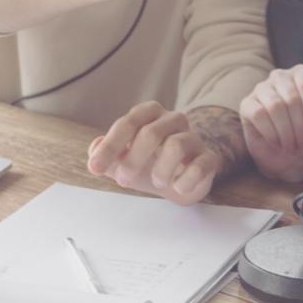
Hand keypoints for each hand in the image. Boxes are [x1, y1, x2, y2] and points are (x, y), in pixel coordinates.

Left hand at [87, 101, 220, 205]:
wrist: (188, 176)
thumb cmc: (152, 163)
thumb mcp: (125, 160)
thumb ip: (107, 155)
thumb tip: (94, 150)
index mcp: (150, 114)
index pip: (128, 123)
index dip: (110, 146)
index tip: (95, 168)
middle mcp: (173, 120)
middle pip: (151, 132)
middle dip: (133, 159)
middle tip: (122, 180)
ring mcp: (193, 137)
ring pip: (176, 145)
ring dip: (160, 169)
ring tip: (156, 182)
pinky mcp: (209, 157)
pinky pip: (200, 165)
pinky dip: (185, 180)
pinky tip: (177, 188)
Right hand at [239, 64, 302, 182]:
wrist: (289, 157)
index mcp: (300, 74)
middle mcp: (280, 77)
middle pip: (291, 97)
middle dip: (298, 125)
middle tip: (302, 141)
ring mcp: (261, 88)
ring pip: (275, 106)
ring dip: (286, 131)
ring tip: (291, 144)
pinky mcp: (247, 103)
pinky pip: (259, 114)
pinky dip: (271, 133)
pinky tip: (277, 142)